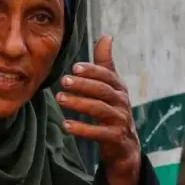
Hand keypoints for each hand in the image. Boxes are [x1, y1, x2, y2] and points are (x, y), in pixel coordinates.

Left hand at [58, 36, 140, 184]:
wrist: (125, 148)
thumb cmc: (113, 112)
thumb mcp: (111, 88)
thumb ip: (105, 64)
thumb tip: (106, 36)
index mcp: (119, 88)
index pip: (107, 75)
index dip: (92, 70)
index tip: (74, 67)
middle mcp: (122, 103)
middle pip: (103, 90)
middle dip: (83, 85)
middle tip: (63, 81)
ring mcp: (120, 121)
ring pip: (99, 110)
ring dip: (79, 104)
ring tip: (60, 100)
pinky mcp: (116, 138)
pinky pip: (98, 133)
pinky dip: (82, 129)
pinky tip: (66, 126)